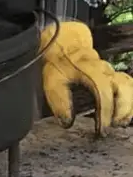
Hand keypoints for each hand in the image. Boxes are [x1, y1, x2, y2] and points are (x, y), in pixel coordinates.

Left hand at [40, 21, 132, 136]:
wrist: (65, 46)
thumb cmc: (59, 66)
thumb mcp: (53, 82)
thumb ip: (60, 102)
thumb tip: (67, 123)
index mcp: (91, 71)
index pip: (104, 92)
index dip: (105, 112)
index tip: (101, 129)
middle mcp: (106, 71)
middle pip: (125, 88)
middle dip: (122, 110)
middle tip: (111, 127)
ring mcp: (113, 72)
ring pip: (130, 87)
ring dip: (129, 107)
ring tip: (120, 123)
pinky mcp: (115, 76)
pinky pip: (130, 86)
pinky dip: (130, 101)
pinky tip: (124, 115)